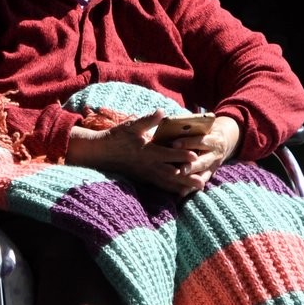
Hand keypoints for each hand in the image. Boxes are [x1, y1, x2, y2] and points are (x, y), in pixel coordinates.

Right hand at [67, 112, 232, 196]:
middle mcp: (148, 166)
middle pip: (171, 173)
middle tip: (202, 183)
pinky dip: (171, 189)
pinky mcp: (143, 178)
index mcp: (147, 152)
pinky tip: (181, 192)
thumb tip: (161, 112)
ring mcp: (145, 174)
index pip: (168, 154)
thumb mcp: (132, 126)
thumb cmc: (117, 137)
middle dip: (187, 178)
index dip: (181, 156)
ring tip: (197, 189)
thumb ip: (148, 121)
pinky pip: (159, 185)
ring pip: (167, 182)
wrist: (101, 152)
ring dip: (182, 186)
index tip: (195, 156)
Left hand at [153, 114, 241, 192]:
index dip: (187, 142)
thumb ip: (190, 127)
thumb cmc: (206, 129)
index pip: (200, 140)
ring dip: (191, 180)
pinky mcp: (210, 173)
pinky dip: (192, 188)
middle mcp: (216, 153)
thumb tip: (168, 123)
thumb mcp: (203, 125)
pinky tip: (181, 193)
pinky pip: (201, 181)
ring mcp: (214, 165)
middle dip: (191, 166)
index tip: (174, 144)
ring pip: (202, 174)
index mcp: (214, 138)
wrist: (225, 139)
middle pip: (203, 160)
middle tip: (180, 171)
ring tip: (181, 187)